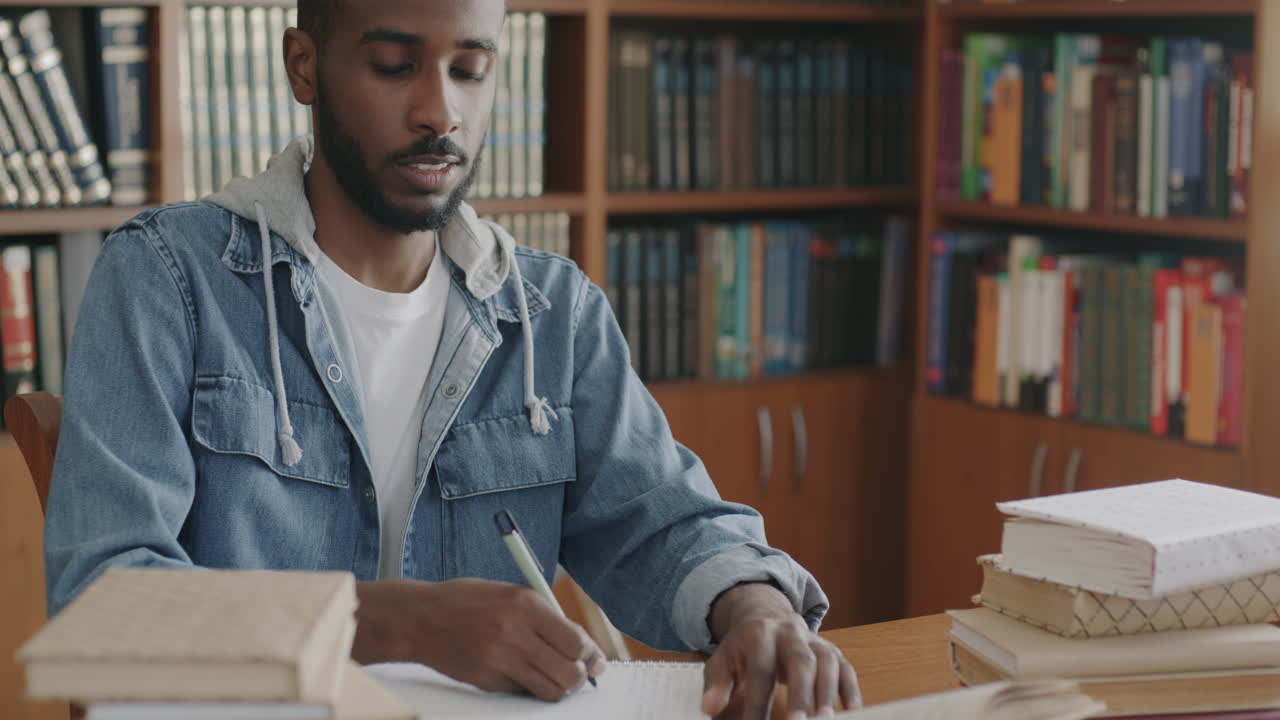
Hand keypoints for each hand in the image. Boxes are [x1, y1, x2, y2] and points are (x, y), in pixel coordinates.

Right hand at [352, 578, 606, 700]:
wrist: (421, 618)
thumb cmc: (468, 601)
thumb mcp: (510, 593)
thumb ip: (544, 615)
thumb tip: (579, 643)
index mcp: (525, 604)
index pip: (575, 640)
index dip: (591, 655)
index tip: (596, 661)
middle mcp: (514, 632)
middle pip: (569, 672)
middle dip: (581, 678)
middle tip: (581, 676)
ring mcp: (499, 659)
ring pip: (550, 690)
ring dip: (560, 688)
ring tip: (557, 679)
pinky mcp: (486, 680)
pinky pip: (522, 693)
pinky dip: (530, 689)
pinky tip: (525, 676)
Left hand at [701, 583, 859, 718]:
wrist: (766, 616)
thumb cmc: (743, 647)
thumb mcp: (723, 659)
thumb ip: (717, 683)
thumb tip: (709, 708)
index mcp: (760, 634)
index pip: (761, 670)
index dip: (758, 701)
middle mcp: (791, 633)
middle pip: (800, 661)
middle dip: (801, 695)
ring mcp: (815, 640)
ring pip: (828, 663)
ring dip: (829, 695)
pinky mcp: (832, 651)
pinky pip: (846, 670)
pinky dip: (850, 693)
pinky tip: (851, 714)